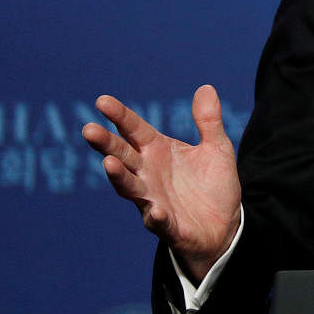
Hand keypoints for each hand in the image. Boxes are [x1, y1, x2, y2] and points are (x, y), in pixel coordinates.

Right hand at [81, 84, 241, 282]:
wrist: (224, 226)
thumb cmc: (213, 185)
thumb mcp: (216, 148)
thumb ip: (208, 121)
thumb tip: (205, 87)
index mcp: (158, 151)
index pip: (134, 130)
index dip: (120, 116)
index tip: (102, 100)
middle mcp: (148, 174)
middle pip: (123, 156)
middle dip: (106, 144)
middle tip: (89, 129)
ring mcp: (153, 200)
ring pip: (130, 188)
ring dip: (119, 177)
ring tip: (109, 163)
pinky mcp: (167, 225)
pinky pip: (158, 221)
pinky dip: (155, 216)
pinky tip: (155, 210)